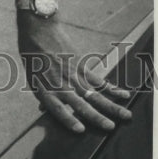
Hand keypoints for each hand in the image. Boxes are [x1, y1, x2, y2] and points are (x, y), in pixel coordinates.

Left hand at [17, 13, 131, 133]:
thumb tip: (45, 109)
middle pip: (81, 104)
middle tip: (111, 127)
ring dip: (111, 106)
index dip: (69, 120)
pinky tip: (124, 94)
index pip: (58, 109)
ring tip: (125, 116)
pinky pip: (98, 80)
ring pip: (95, 94)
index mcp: (45, 89)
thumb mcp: (31, 77)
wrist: (39, 28)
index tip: (81, 130)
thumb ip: (42, 94)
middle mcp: (60, 83)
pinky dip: (112, 88)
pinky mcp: (81, 65)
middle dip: (97, 117)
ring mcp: (72, 74)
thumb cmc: (32, 54)